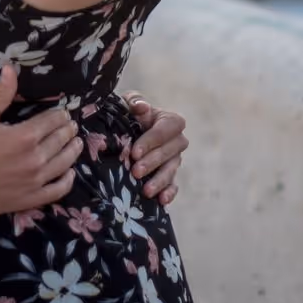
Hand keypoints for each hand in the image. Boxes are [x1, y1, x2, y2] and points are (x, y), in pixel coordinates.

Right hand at [0, 68, 83, 213]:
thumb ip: (1, 94)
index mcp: (24, 136)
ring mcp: (33, 182)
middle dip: (68, 130)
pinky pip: (57, 191)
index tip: (64, 113)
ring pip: (64, 163)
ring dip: (73, 151)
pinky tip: (70, 173)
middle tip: (71, 126)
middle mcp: (34, 159)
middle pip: (60, 141)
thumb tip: (10, 68)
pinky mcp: (29, 199)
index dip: (60, 115)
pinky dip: (67, 181)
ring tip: (77, 143)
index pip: (52, 122)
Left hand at [124, 92, 187, 206]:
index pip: (166, 129)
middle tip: (135, 171)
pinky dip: (169, 193)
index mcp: (170, 121)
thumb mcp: (129, 104)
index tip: (134, 151)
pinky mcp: (170, 176)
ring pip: (171, 170)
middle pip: (170, 152)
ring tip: (146, 191)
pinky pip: (174, 185)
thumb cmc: (129, 114)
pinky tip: (161, 201)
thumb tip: (141, 107)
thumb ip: (135, 102)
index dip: (152, 141)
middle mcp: (177, 141)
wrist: (126, 131)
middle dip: (152, 162)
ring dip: (159, 180)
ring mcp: (175, 160)